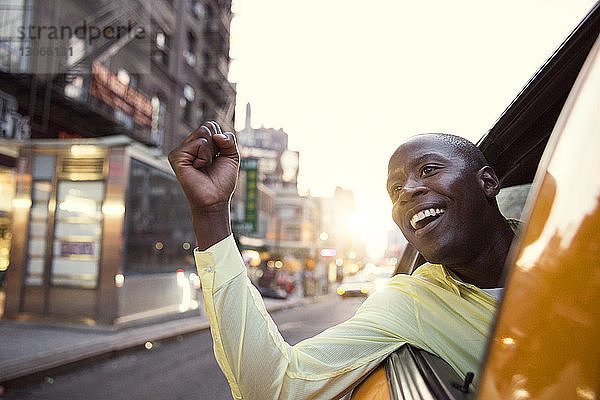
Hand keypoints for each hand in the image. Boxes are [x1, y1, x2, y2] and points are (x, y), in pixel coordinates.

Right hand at [168, 121, 238, 248]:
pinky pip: (198, 144)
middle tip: (210, 162)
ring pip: (203, 133)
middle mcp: (188, 145)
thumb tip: (217, 135)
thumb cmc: (222, 181)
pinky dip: (204, 157)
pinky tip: (198, 168)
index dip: (221, 140)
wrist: (216, 199)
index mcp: (198, 144)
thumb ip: (229, 140)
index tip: (218, 157)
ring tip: (204, 166)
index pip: (211, 125)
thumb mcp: (232, 156)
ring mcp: (181, 151)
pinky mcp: (176, 156)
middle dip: (217, 145)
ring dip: (211, 152)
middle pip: (207, 126)